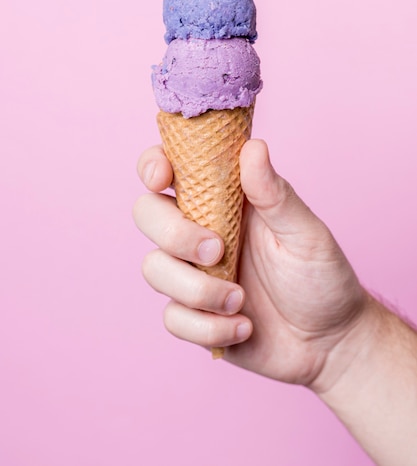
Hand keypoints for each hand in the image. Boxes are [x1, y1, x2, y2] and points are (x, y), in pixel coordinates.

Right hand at [133, 139, 366, 389]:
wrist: (332, 343)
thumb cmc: (322, 279)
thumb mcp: (305, 234)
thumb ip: (274, 194)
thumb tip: (253, 147)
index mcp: (224, 203)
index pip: (172, 171)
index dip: (153, 166)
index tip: (163, 178)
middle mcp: (201, 233)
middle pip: (147, 214)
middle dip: (173, 233)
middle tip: (217, 250)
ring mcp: (193, 275)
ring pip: (154, 269)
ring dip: (196, 289)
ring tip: (240, 301)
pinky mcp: (194, 316)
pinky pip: (173, 318)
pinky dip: (208, 327)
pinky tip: (244, 328)